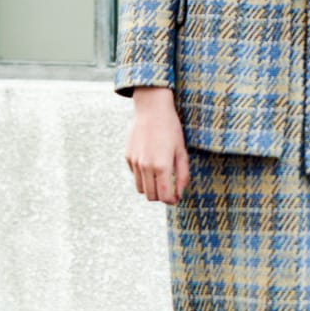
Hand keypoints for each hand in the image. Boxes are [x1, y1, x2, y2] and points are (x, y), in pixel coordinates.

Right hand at [125, 87, 189, 204]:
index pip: (164, 196)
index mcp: (162, 166)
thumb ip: (182, 175)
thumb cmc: (171, 129)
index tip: (176, 198)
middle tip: (169, 189)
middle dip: (161, 197)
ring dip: (150, 188)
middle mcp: (145, 167)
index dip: (172, 201)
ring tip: (159, 178)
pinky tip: (150, 163)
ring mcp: (134, 162)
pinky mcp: (127, 157)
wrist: (152, 109)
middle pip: (151, 196)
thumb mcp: (182, 151)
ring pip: (140, 188)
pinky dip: (142, 176)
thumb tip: (180, 194)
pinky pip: (134, 175)